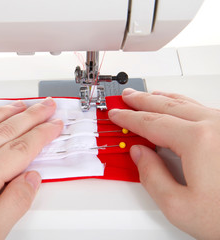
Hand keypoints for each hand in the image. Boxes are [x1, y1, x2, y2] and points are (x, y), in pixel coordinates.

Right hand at [108, 88, 219, 238]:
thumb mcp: (179, 206)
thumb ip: (152, 177)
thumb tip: (139, 154)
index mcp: (199, 140)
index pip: (152, 123)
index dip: (129, 118)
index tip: (116, 115)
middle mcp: (216, 126)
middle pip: (168, 106)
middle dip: (143, 101)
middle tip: (127, 97)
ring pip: (187, 104)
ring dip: (162, 100)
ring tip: (146, 97)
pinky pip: (201, 110)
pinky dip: (182, 105)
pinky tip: (176, 106)